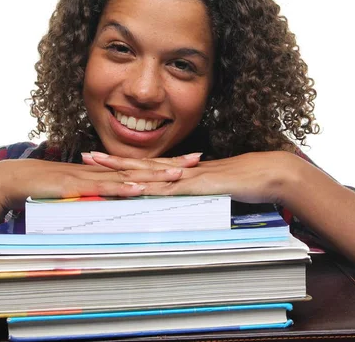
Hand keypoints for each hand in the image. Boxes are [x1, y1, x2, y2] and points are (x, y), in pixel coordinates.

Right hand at [0, 158, 184, 209]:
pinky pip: (102, 188)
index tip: (189, 161)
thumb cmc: (48, 186)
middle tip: (198, 159)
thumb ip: (100, 194)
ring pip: (128, 175)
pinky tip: (138, 188)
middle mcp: (103, 170)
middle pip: (143, 166)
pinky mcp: (76, 186)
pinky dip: (121, 188)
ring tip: (178, 173)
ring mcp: (91, 177)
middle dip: (170, 162)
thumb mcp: (81, 190)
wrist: (16, 179)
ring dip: (153, 174)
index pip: (142, 165)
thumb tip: (120, 200)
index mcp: (106, 171)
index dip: (166, 162)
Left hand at [84, 151, 303, 203]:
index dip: (123, 164)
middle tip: (84, 156)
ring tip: (99, 166)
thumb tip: (183, 197)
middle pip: (141, 165)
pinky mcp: (202, 184)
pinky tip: (137, 189)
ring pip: (151, 173)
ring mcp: (191, 175)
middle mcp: (182, 169)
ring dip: (124, 171)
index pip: (147, 167)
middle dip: (112, 162)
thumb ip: (198, 191)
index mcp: (183, 170)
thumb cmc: (246, 180)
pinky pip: (174, 188)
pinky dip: (154, 189)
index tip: (101, 161)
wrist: (270, 172)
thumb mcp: (215, 187)